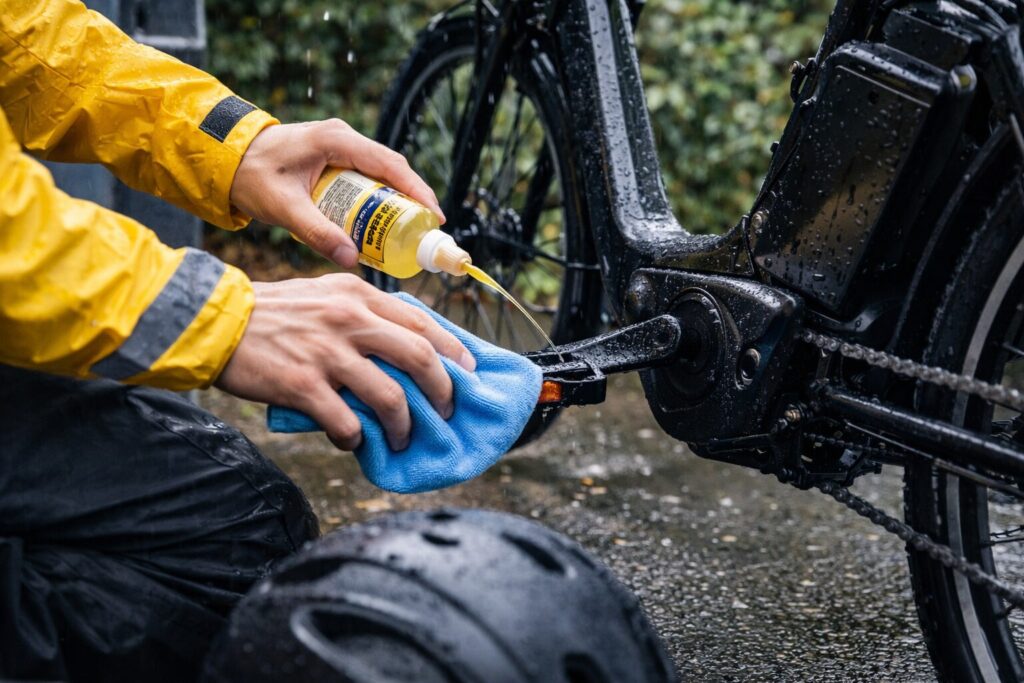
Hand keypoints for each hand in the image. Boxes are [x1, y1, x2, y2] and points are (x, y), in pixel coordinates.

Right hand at [215, 274, 474, 450]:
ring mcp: (327, 353)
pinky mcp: (303, 385)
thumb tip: (407, 345)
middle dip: (443, 392)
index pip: (424, 324)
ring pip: (390, 398)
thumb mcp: (325, 294)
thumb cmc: (274, 312)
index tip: (469, 373)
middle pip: (421, 359)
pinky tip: (352, 440)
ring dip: (404, 427)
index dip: (455, 352)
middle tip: (445, 412)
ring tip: (402, 439)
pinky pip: (346, 423)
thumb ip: (364, 312)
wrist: (216, 322)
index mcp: (359, 295)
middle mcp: (349, 320)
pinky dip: (356, 438)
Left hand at [229, 120, 444, 266]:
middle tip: (425, 233)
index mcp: (336, 140)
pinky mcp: (334, 161)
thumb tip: (352, 259)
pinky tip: (381, 226)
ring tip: (409, 234)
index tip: (434, 217)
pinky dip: (377, 202)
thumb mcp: (284, 207)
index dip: (417, 191)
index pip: (390, 164)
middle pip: (392, 171)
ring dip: (395, 204)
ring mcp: (340, 149)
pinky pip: (366, 181)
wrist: (224, 159)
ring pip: (381, 176)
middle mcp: (343, 139)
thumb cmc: (250, 175)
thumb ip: (317, 233)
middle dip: (412, 202)